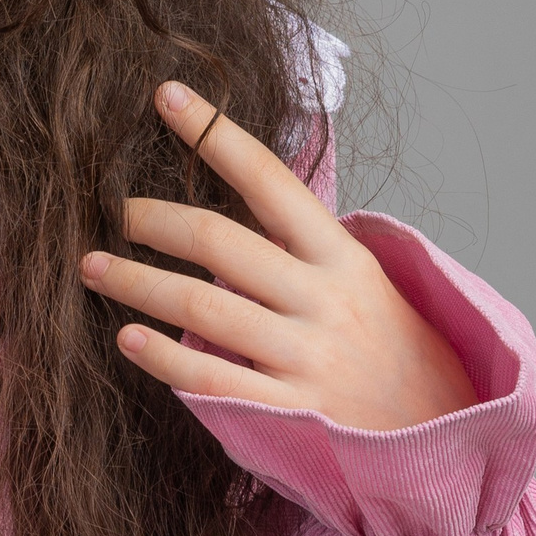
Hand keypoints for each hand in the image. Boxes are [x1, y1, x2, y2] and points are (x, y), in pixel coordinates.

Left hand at [79, 80, 477, 432]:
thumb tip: (237, 198)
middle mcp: (325, 300)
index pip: (269, 179)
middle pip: (218, 241)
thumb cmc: (394, 354)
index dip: (214, 133)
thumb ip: (304, 248)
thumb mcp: (367, 284)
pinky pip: (211, 378)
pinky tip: (127, 337)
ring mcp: (307, 358)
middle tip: (114, 210)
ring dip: (135, 281)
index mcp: (343, 258)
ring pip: (201, 306)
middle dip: (154, 219)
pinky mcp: (289, 413)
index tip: (167, 96)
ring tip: (91, 267)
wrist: (445, 438)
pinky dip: (162, 356)